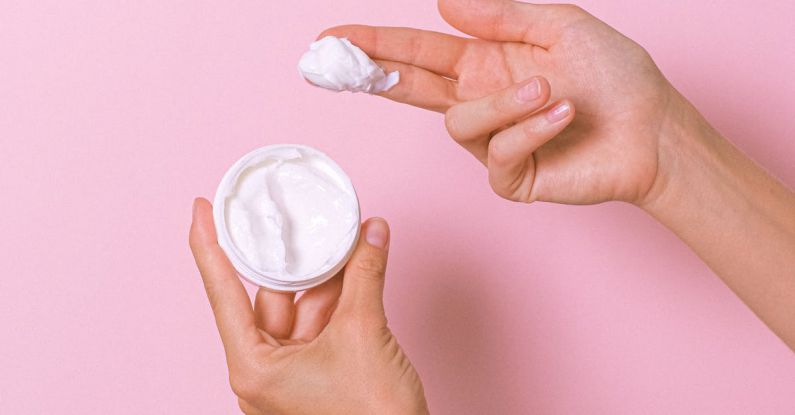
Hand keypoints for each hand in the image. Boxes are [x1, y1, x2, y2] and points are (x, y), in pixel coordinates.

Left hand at [189, 198, 428, 414]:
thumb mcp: (364, 331)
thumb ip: (365, 275)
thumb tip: (371, 233)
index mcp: (254, 368)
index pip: (223, 293)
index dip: (208, 246)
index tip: (201, 210)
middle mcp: (265, 372)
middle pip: (268, 297)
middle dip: (289, 257)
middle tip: (288, 217)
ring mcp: (291, 375)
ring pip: (301, 310)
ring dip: (324, 277)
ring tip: (342, 239)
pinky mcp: (316, 375)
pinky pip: (320, 325)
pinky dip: (337, 298)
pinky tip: (353, 269)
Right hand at [322, 0, 685, 204]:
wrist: (652, 130)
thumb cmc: (614, 76)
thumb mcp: (560, 26)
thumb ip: (501, 16)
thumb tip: (443, 5)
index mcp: (486, 65)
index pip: (417, 54)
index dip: (374, 46)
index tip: (332, 38)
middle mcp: (481, 102)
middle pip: (409, 90)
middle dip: (373, 73)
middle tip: (337, 61)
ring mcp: (493, 143)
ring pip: (459, 124)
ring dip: (504, 103)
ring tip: (550, 90)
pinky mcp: (510, 177)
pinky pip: (497, 153)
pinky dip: (531, 130)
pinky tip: (562, 116)